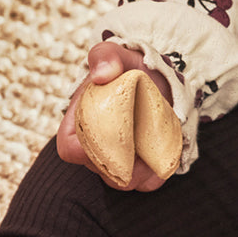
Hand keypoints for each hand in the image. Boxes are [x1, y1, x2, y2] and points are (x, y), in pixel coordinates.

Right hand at [56, 40, 174, 191]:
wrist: (157, 80)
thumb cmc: (128, 69)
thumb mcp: (116, 54)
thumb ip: (105, 56)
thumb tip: (103, 74)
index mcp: (78, 127)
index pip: (71, 149)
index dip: (89, 145)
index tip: (115, 126)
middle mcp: (96, 152)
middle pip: (103, 170)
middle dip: (126, 157)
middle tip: (146, 132)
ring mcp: (119, 165)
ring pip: (126, 181)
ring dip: (145, 164)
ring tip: (158, 137)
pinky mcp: (143, 171)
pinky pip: (149, 183)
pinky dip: (159, 169)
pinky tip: (166, 147)